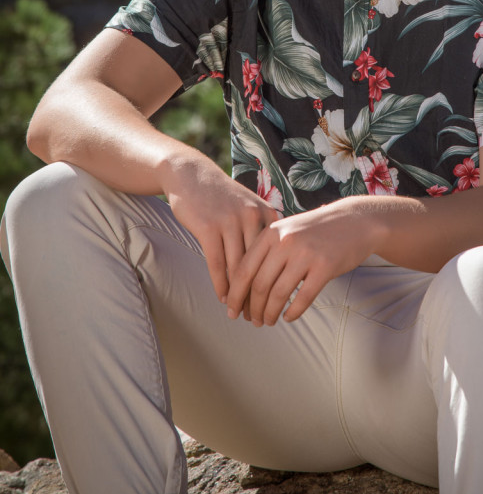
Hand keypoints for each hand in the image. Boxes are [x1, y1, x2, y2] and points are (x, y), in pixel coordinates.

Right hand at [161, 154, 278, 310]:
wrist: (192, 175)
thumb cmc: (222, 197)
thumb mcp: (250, 206)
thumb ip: (263, 231)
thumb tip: (278, 264)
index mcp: (267, 214)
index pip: (276, 256)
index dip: (275, 283)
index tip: (274, 305)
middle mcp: (253, 217)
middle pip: (258, 266)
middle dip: (258, 295)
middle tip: (257, 318)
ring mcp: (230, 222)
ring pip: (237, 268)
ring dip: (238, 295)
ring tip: (238, 313)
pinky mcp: (209, 228)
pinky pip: (217, 264)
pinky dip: (220, 284)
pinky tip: (222, 298)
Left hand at [225, 198, 379, 326]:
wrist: (354, 220)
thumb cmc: (317, 230)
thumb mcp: (287, 230)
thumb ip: (266, 251)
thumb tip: (242, 287)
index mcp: (271, 233)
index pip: (244, 270)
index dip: (235, 295)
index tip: (232, 310)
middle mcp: (285, 242)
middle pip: (259, 285)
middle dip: (252, 308)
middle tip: (252, 321)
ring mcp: (305, 254)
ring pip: (278, 294)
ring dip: (270, 314)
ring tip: (268, 321)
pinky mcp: (325, 267)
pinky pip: (303, 298)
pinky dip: (292, 313)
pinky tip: (288, 317)